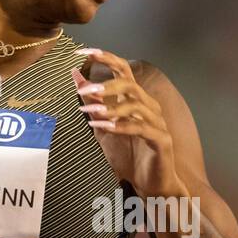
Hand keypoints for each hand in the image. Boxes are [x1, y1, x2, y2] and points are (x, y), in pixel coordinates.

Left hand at [71, 49, 181, 196]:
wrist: (150, 185)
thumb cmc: (129, 157)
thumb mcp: (103, 128)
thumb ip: (92, 103)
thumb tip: (76, 76)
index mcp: (135, 100)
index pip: (122, 70)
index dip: (104, 58)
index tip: (82, 52)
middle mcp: (148, 106)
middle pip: (130, 83)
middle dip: (106, 83)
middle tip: (85, 90)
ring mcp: (157, 122)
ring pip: (135, 105)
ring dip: (110, 107)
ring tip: (90, 112)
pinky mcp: (161, 140)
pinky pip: (140, 128)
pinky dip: (120, 126)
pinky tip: (104, 127)